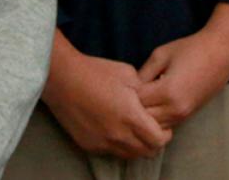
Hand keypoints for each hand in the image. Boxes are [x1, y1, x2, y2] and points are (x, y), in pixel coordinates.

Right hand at [42, 30, 172, 158]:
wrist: (62, 78)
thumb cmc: (96, 72)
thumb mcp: (129, 75)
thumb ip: (146, 93)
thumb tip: (154, 103)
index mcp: (130, 117)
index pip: (158, 141)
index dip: (165, 134)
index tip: (163, 125)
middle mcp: (117, 135)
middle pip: (146, 152)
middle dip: (154, 142)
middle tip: (152, 129)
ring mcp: (101, 142)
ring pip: (129, 155)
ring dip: (137, 146)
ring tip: (134, 129)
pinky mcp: (89, 145)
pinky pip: (111, 152)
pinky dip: (119, 145)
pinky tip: (116, 129)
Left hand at [136, 3, 228, 128]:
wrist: (222, 53)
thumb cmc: (190, 49)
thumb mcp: (160, 55)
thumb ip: (142, 73)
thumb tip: (128, 88)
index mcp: (167, 92)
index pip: (135, 102)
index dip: (126, 93)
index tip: (125, 82)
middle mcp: (175, 109)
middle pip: (141, 119)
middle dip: (133, 107)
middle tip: (129, 91)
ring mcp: (182, 115)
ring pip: (152, 126)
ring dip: (144, 114)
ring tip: (141, 96)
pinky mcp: (187, 116)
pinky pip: (164, 124)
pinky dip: (155, 117)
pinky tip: (153, 102)